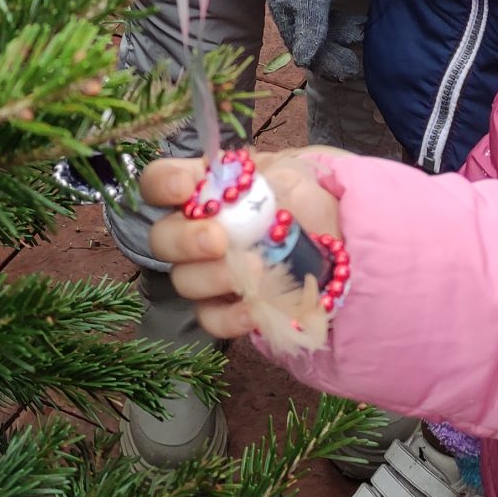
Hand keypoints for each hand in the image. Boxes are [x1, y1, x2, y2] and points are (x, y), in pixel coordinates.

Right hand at [137, 151, 344, 341]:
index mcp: (204, 189)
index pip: (158, 182)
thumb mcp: (291, 178)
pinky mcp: (224, 309)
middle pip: (161, 238)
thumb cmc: (307, 202)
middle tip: (218, 240)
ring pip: (184, 280)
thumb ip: (263, 180)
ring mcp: (205, 272)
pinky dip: (231, 317)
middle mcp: (193, 230)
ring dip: (215, 276)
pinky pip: (212, 319)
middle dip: (185, 239)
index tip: (184, 188)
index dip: (161, 183)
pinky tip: (255, 310)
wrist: (339, 245)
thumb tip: (244, 188)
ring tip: (255, 270)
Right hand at [265, 0, 355, 75]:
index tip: (345, 73)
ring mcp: (305, 1)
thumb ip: (310, 27)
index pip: (303, 49)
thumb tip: (303, 61)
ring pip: (324, 30)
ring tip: (362, 37)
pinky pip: (330, 17)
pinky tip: (360, 24)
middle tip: (357, 66)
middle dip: (335, 55)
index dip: (324, 64)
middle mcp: (293, 11)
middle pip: (314, 42)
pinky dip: (344, 24)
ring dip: (342, 38)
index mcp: (286, 14)